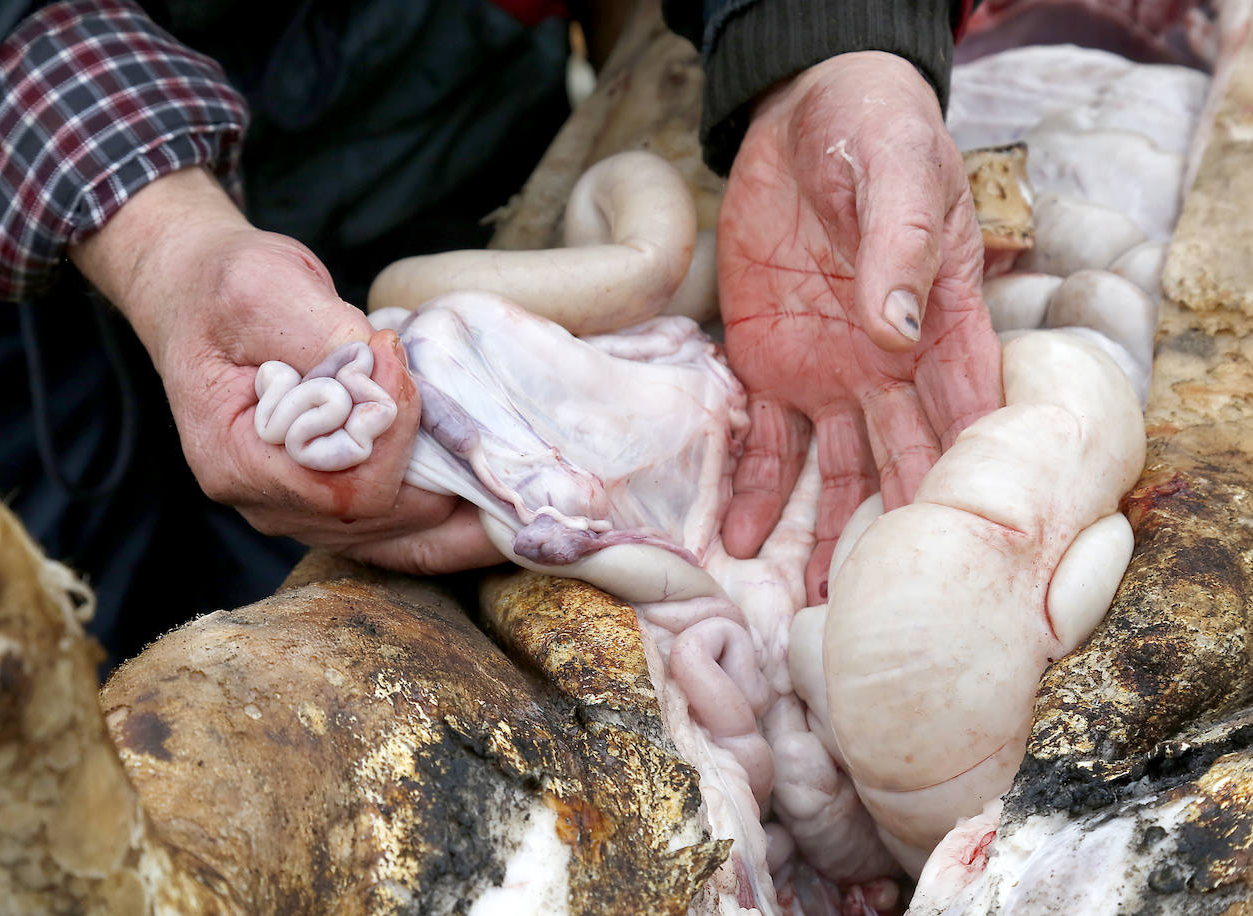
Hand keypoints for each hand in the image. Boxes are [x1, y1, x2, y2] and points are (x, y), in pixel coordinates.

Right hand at [69, 167, 499, 573]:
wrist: (199, 293)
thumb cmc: (228, 287)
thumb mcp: (270, 290)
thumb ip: (325, 341)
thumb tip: (384, 378)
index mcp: (236, 460)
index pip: (343, 488)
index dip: (396, 444)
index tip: (409, 375)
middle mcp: (264, 501)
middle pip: (376, 525)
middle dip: (447, 495)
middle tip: (513, 470)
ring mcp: (294, 507)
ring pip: (391, 539)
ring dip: (456, 516)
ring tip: (521, 501)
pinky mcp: (324, 497)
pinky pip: (390, 528)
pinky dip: (441, 514)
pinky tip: (490, 501)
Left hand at [717, 52, 1002, 599]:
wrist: (800, 116)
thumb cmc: (875, 132)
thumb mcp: (898, 173)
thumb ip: (900, 245)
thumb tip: (894, 329)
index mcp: (941, 321)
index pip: (969, 408)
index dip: (972, 475)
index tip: (974, 548)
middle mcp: (891, 364)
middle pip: (905, 460)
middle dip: (902, 533)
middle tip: (895, 607)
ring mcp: (830, 372)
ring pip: (836, 472)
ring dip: (826, 536)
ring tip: (816, 605)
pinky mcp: (770, 363)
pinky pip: (763, 438)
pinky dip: (752, 488)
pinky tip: (738, 538)